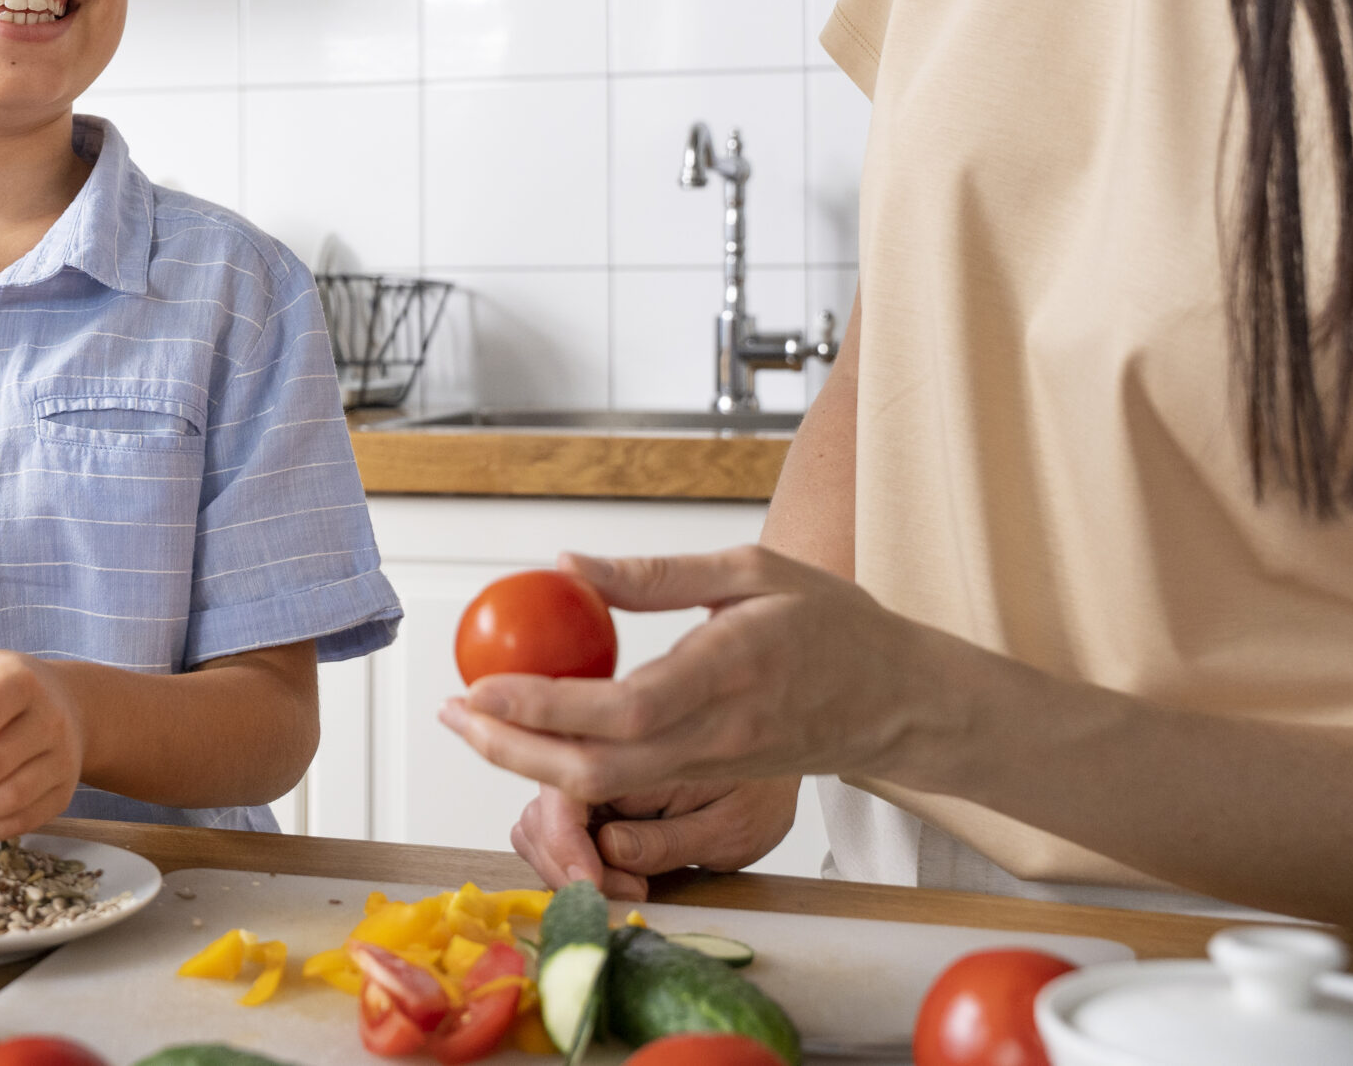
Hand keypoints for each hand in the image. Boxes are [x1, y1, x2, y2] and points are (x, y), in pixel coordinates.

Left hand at [438, 545, 937, 804]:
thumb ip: (654, 576)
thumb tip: (564, 566)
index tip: (479, 684)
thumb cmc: (832, 623)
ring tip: (472, 722)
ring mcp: (713, 767)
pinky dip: (566, 764)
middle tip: (452, 710)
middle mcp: (716, 735)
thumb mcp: (750, 570)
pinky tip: (528, 733)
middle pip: (596, 767)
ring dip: (527, 761)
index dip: (542, 706)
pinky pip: (627, 784)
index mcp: (728, 673)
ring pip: (605, 786)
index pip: (620, 709)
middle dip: (510, 747)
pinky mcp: (710, 780)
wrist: (901, 700)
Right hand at [509, 778, 802, 900]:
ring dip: (567, 869)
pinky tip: (620, 876)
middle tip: (631, 893)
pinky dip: (571, 864)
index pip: (563, 793)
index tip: (594, 887)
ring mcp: (584, 776)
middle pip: (538, 818)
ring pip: (536, 829)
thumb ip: (669, 840)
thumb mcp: (731, 824)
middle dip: (567, 868)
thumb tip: (607, 849)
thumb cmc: (756, 790)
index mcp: (628, 745)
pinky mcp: (585, 798)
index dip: (566, 847)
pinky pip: (552, 833)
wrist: (771, 761)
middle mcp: (592, 751)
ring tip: (632, 885)